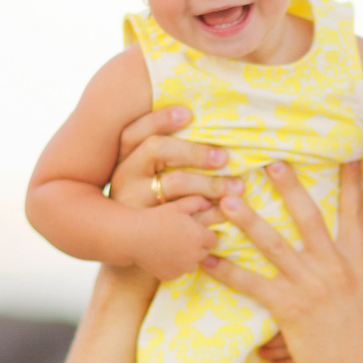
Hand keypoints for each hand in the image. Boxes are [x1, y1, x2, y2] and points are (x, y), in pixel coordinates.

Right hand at [109, 106, 241, 224]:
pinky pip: (186, 215)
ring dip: (211, 183)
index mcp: (123, 161)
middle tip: (225, 157)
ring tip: (239, 187)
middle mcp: (124, 179)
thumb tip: (199, 121)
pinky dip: (210, 213)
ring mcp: (134, 204)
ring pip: (175, 183)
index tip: (188, 113)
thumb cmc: (148, 203)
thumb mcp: (145, 176)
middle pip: (158, 150)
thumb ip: (164, 154)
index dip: (160, 119)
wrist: (131, 249)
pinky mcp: (150, 229)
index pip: (136, 132)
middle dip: (194, 150)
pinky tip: (229, 211)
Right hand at [130, 202, 220, 280]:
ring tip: (171, 246)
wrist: (133, 236)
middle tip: (180, 238)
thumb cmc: (156, 218)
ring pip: (192, 264)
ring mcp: (182, 268)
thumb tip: (210, 203)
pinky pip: (178, 272)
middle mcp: (194, 255)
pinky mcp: (171, 276)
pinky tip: (162, 255)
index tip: (192, 231)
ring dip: (187, 258)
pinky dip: (174, 266)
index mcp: (199, 237)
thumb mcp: (178, 206)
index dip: (203, 235)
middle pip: (204, 253)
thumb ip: (198, 202)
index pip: (213, 240)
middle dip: (196, 246)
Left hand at [198, 162, 362, 362]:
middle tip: (271, 162)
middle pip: (309, 217)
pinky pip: (251, 284)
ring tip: (229, 199)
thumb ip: (361, 282)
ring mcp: (311, 287)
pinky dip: (227, 270)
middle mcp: (336, 270)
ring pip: (274, 244)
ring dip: (249, 219)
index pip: (355, 215)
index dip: (350, 184)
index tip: (346, 155)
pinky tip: (208, 258)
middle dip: (290, 187)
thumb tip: (355, 268)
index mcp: (359, 266)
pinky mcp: (289, 309)